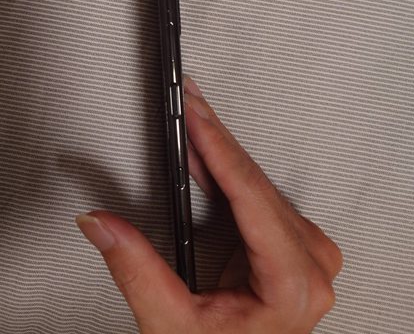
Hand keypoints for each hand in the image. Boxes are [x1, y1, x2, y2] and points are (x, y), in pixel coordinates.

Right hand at [75, 75, 342, 332]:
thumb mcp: (172, 324)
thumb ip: (135, 269)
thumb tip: (102, 223)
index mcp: (292, 284)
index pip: (250, 195)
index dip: (218, 148)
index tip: (197, 116)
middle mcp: (311, 265)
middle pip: (256, 183)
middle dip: (215, 139)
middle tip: (190, 102)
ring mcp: (309, 253)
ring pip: (259, 183)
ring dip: (221, 151)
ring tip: (192, 120)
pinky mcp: (297, 245)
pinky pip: (262, 194)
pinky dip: (229, 172)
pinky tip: (208, 152)